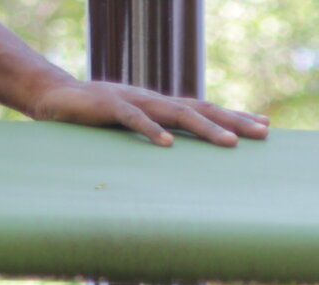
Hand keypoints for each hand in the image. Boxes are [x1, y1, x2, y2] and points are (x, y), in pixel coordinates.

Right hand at [26, 80, 269, 147]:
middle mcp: (155, 100)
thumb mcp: (133, 125)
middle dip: (234, 121)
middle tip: (262, 133)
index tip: (265, 125)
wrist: (54, 97)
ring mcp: (134, 100)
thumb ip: (156, 133)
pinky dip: (152, 131)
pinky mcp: (109, 106)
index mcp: (162, 105)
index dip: (234, 116)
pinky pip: (134, 120)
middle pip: (202, 109)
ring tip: (229, 143)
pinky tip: (167, 144)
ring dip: (205, 128)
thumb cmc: (96, 116)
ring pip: (177, 113)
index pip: (206, 108)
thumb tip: (180, 154)